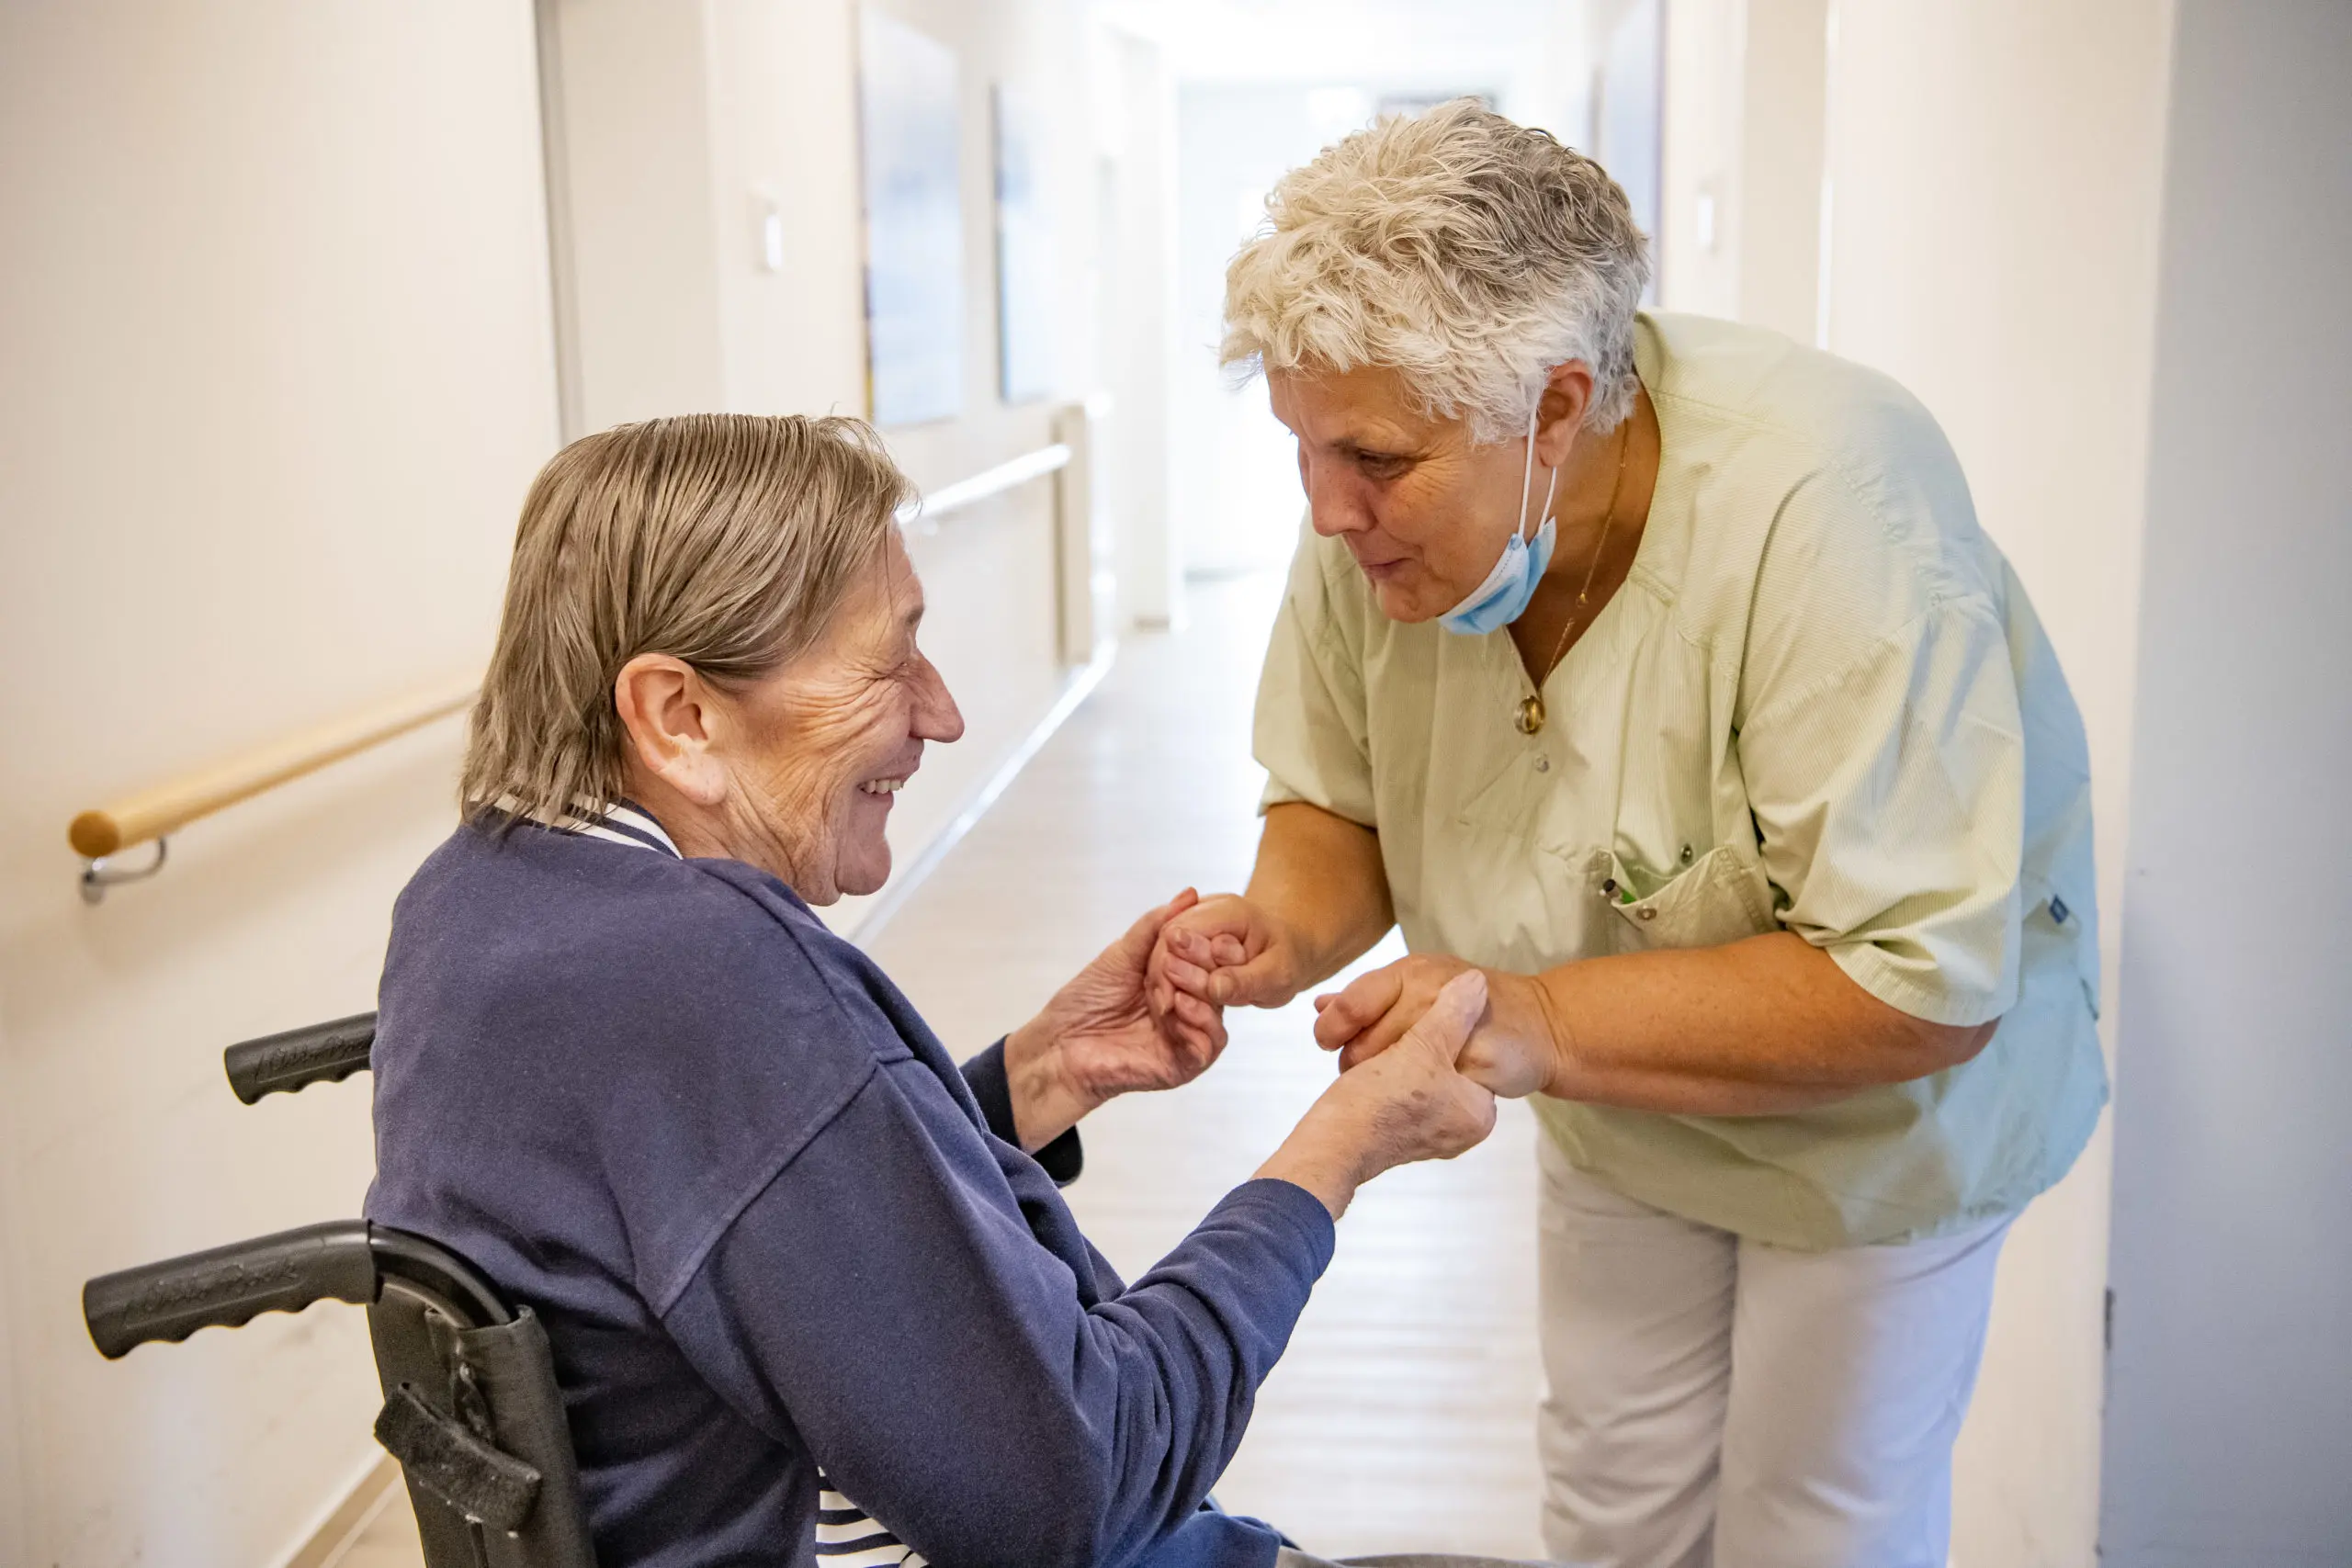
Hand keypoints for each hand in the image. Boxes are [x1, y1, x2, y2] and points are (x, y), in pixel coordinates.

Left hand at [1004, 890, 1230, 1148]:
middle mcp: (1187, 1010)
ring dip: (1199, 992)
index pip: (1212, 959)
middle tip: (1174, 957)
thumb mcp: (1122, 953)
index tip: (1190, 930)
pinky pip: (1208, 1046)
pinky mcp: (1181, 1066)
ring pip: (1218, 1015)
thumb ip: (1156, 925)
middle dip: (1202, 965)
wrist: (1057, 1045)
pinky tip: (1177, 1008)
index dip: (1208, 942)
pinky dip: (1199, 1024)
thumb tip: (1190, 894)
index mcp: (1178, 982)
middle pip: (1219, 984)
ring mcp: (1186, 1039)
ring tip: (1171, 981)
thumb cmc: (1086, 1001)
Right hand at [1149, 893, 1307, 1015]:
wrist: (1289, 950)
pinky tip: (1176, 1006)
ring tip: (1172, 1012)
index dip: (1171, 968)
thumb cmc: (1287, 960)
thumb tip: (1212, 988)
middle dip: (1163, 978)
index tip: (1170, 1003)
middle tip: (1167, 1011)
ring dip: (1163, 983)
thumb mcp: (1278, 975)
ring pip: (1162, 950)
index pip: (1182, 933)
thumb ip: (1245, 981)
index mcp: (1229, 911)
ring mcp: (1194, 922)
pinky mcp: (1189, 940)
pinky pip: (1169, 959)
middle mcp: (1205, 909)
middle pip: (1165, 941)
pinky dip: (1170, 984)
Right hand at [1257, 970, 1499, 1217]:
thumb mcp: (1423, 1046)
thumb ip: (1451, 1013)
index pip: (1472, 1054)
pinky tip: (1366, 1058)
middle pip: (1444, 1064)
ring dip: (1395, 1050)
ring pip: (1417, 1073)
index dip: (1446, 1024)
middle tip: (1400, 1017)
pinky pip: (1399, 1089)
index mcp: (1477, 1113)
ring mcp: (1429, 1133)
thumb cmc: (1382, 1101)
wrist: (1330, 1149)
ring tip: (1374, 1034)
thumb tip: (1477, 981)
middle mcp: (1460, 1129)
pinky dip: (1384, 1070)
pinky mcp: (1399, 1134)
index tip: (1427, 1008)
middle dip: (1416, 1037)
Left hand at [1313, 953, 1560, 1098]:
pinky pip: (1433, 1087)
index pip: (1353, 1003)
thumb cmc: (1470, 1006)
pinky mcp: (1479, 1059)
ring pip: (1395, 1068)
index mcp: (1411, 971)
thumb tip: (1319, 1006)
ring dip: (1387, 1084)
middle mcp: (1431, 990)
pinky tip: (1425, 1096)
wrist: (1541, 1024)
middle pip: (1368, 1043)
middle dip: (1358, 1065)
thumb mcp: (1416, 989)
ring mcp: (1457, 1024)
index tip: (1327, 1044)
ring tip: (1396, 1085)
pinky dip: (1423, 1096)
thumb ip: (1368, 1000)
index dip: (1333, 1028)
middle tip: (1367, 1075)